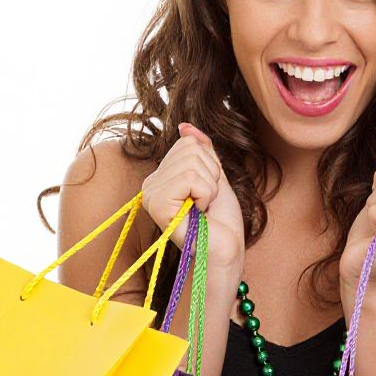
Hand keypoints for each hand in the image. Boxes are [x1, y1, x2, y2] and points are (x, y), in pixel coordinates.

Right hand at [141, 123, 244, 271]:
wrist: (224, 250)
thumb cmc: (221, 221)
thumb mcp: (215, 176)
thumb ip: (202, 151)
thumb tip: (186, 125)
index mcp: (162, 176)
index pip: (188, 143)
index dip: (210, 165)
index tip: (207, 192)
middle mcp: (151, 184)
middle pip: (190, 148)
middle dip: (211, 175)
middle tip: (206, 202)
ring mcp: (151, 194)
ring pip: (192, 163)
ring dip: (210, 187)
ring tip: (202, 208)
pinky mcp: (158, 204)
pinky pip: (191, 178)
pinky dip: (205, 194)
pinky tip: (197, 213)